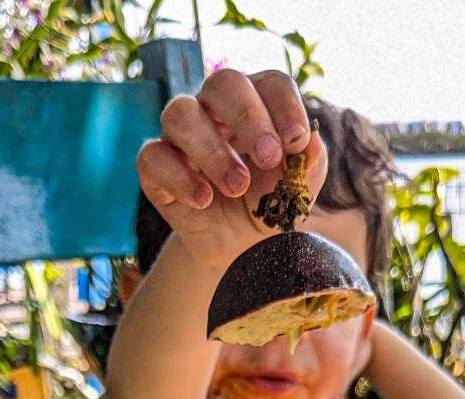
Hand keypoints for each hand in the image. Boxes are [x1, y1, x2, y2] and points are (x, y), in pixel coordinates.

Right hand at [137, 68, 327, 269]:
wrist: (236, 249)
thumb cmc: (267, 208)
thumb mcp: (296, 192)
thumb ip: (310, 166)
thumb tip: (311, 143)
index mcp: (256, 105)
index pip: (269, 83)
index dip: (284, 106)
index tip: (296, 142)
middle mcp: (214, 110)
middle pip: (223, 83)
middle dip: (248, 118)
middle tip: (268, 158)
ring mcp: (180, 136)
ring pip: (181, 114)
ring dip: (213, 151)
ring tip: (236, 186)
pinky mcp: (155, 167)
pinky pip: (152, 156)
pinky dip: (178, 177)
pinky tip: (203, 200)